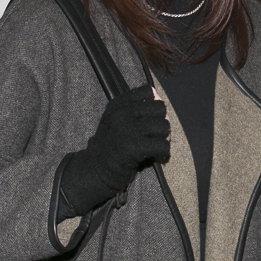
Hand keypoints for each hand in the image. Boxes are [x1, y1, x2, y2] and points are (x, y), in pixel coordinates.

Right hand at [60, 85, 169, 212]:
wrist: (96, 168)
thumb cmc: (111, 143)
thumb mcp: (116, 117)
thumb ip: (135, 105)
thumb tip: (158, 96)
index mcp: (118, 104)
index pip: (148, 92)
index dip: (153, 106)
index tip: (148, 119)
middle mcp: (122, 113)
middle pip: (160, 109)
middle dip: (161, 123)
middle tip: (154, 136)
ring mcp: (128, 130)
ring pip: (164, 126)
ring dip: (164, 138)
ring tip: (154, 146)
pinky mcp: (134, 147)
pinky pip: (163, 145)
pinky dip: (163, 152)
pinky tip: (156, 156)